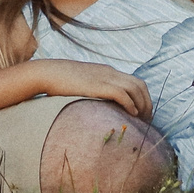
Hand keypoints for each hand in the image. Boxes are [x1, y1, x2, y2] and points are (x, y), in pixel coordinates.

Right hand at [33, 61, 150, 120]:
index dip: (143, 98)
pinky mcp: (98, 85)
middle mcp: (109, 72)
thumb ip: (93, 90)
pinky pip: (122, 93)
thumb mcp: (81, 84)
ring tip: (141, 120)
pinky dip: (130, 103)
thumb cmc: (59, 82)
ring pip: (135, 88)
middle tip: (146, 120)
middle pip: (140, 85)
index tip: (142, 114)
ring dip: (142, 105)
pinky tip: (131, 114)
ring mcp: (104, 77)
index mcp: (106, 72)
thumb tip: (99, 108)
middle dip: (147, 103)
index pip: (135, 82)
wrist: (46, 73)